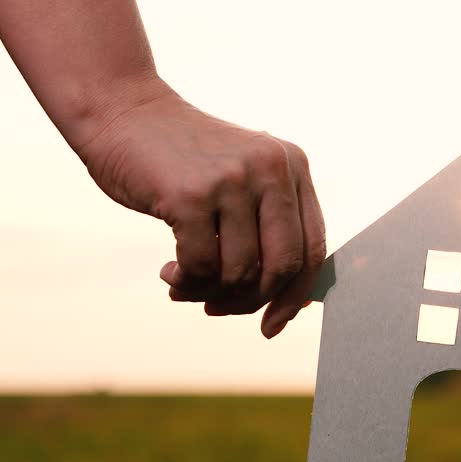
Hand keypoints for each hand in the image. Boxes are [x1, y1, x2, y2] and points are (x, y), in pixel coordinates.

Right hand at [76, 84, 325, 337]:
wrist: (124, 113)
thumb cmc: (184, 161)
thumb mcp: (243, 178)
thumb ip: (269, 223)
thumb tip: (292, 300)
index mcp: (292, 166)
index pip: (312, 248)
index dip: (296, 295)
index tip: (273, 324)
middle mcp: (271, 170)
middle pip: (283, 266)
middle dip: (251, 301)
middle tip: (218, 308)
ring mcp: (232, 181)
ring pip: (240, 273)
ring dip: (210, 294)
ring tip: (184, 286)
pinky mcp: (192, 195)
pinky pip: (202, 267)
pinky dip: (186, 283)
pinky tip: (168, 273)